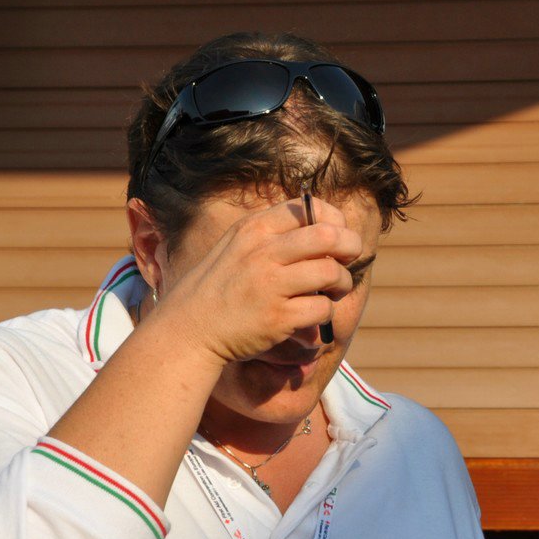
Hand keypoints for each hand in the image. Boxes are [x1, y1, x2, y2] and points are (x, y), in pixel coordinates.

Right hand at [144, 196, 361, 364]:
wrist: (188, 329)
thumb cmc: (220, 288)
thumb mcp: (238, 247)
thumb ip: (274, 235)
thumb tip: (327, 229)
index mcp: (255, 229)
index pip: (310, 208)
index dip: (335, 222)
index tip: (335, 240)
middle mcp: (263, 251)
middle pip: (330, 235)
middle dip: (351, 248)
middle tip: (346, 262)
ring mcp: (270, 284)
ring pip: (332, 272)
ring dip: (342, 284)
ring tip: (332, 292)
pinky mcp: (278, 316)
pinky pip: (323, 308)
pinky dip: (326, 314)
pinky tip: (313, 316)